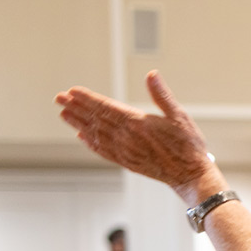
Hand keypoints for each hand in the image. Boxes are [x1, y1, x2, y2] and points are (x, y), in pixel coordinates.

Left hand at [56, 71, 224, 204]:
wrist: (191, 175)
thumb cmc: (188, 146)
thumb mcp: (179, 116)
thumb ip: (162, 95)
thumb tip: (151, 75)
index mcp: (138, 123)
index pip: (106, 107)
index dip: (87, 99)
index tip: (72, 91)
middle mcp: (127, 138)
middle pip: (96, 120)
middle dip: (76, 108)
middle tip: (59, 98)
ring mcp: (126, 151)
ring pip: (96, 135)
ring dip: (78, 124)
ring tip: (64, 114)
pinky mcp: (128, 163)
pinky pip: (104, 151)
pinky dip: (91, 144)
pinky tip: (82, 138)